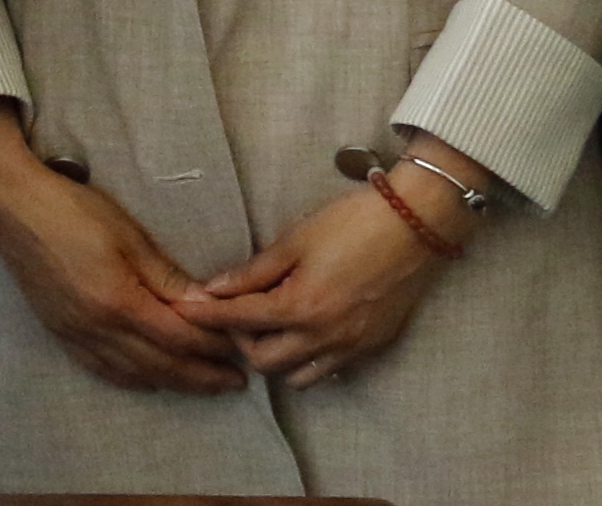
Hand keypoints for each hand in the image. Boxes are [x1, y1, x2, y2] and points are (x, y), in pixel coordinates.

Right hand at [0, 100, 243, 395]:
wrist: (10, 206)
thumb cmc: (72, 210)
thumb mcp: (129, 236)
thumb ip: (168, 278)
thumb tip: (208, 306)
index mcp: (118, 303)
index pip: (179, 339)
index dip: (213, 349)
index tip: (241, 349)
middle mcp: (97, 329)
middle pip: (161, 366)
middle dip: (202, 376)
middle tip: (236, 382)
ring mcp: (75, 335)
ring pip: (133, 374)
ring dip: (173, 383)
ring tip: (203, 385)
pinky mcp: (59, 333)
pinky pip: (102, 369)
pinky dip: (133, 379)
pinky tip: (148, 380)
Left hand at [187, 159, 476, 390]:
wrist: (418, 227)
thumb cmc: (353, 224)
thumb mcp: (295, 240)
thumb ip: (254, 271)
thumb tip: (214, 288)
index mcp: (301, 307)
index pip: (239, 321)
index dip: (206, 316)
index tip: (184, 311)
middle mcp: (324, 337)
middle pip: (264, 362)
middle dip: (240, 342)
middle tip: (235, 314)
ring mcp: (351, 348)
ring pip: (297, 376)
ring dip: (275, 358)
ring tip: (269, 327)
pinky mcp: (372, 348)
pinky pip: (329, 371)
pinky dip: (308, 361)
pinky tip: (303, 334)